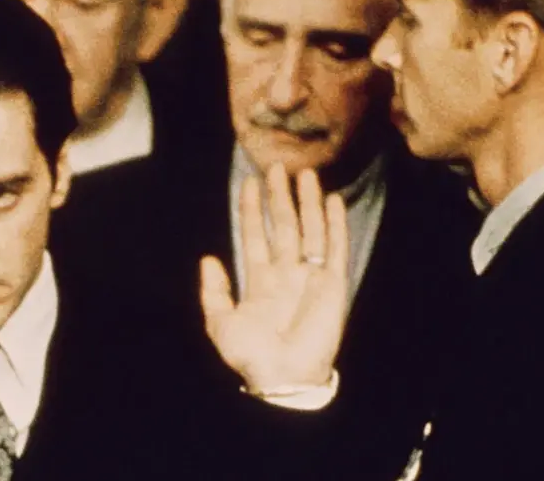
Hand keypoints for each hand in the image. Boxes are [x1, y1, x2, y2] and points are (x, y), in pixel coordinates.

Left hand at [199, 164, 350, 390]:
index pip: (254, 235)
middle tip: (277, 166)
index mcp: (259, 280)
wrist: (282, 376)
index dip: (251, 209)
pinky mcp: (333, 283)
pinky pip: (335, 248)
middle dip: (279, 197)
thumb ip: (214, 291)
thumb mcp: (221, 323)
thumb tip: (208, 258)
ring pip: (309, 230)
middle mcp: (286, 272)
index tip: (248, 182)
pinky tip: (332, 201)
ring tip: (305, 174)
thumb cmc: (251, 355)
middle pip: (282, 225)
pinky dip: (335, 224)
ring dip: (307, 202)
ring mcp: (310, 275)